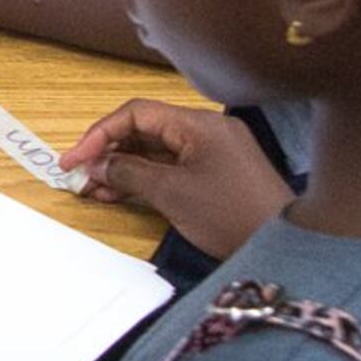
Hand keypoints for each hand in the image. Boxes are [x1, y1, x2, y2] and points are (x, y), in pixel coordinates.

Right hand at [62, 100, 292, 262]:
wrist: (287, 246)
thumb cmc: (231, 214)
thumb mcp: (171, 193)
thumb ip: (129, 173)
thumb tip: (98, 165)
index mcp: (198, 124)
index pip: (136, 114)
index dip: (99, 135)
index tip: (73, 160)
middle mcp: (207, 130)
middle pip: (145, 130)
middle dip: (109, 152)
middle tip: (80, 177)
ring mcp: (215, 152)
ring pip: (157, 151)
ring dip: (124, 168)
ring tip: (95, 190)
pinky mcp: (219, 174)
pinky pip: (173, 167)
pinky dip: (146, 178)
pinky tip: (121, 194)